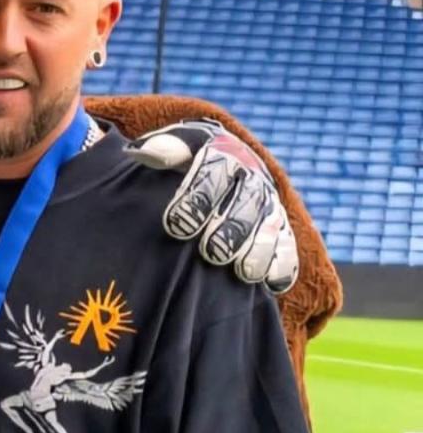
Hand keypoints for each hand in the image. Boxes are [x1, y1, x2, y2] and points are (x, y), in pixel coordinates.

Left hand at [126, 120, 297, 293]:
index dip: (198, 198)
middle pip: (249, 202)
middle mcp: (252, 179)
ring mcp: (269, 206)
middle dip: (232, 229)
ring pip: (272, 227)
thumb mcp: (175, 149)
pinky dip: (283, 266)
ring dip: (260, 250)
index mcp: (224, 154)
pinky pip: (288, 249)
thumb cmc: (187, 161)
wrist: (223, 166)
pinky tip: (271, 284)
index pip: (214, 171)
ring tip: (243, 272)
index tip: (175, 225)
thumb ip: (162, 150)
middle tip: (211, 253)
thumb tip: (144, 153)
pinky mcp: (281, 232)